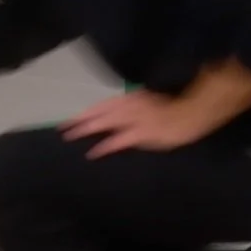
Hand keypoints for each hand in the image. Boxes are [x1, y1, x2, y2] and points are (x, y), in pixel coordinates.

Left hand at [62, 89, 208, 157]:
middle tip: (61, 127)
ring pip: (103, 123)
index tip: (68, 116)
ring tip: (69, 136)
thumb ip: (128, 108)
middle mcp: (128, 105)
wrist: (189, 114)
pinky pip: (118, 141)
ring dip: (86, 129)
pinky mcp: (140, 134)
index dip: (84, 111)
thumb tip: (110, 115)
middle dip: (79, 120)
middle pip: (97, 112)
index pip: (100, 103)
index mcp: (128, 97)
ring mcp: (134, 119)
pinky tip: (92, 153)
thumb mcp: (145, 102)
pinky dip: (104, 147)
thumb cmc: (169, 109)